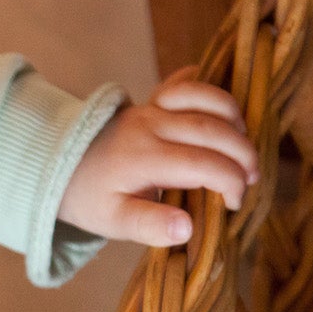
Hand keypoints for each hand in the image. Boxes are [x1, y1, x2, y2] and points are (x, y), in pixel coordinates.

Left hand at [58, 67, 260, 246]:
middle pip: (214, 129)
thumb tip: (187, 228)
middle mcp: (150, 125)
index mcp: (143, 158)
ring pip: (207, 97)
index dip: (231, 182)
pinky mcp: (152, 98)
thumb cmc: (92, 197)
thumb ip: (148, 226)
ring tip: (243, 146)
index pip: (205, 164)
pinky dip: (210, 92)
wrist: (60, 164)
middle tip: (252, 178)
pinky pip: (187, 82)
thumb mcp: (113, 221)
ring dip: (235, 119)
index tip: (233, 203)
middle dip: (243, 153)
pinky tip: (223, 113)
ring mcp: (151, 106)